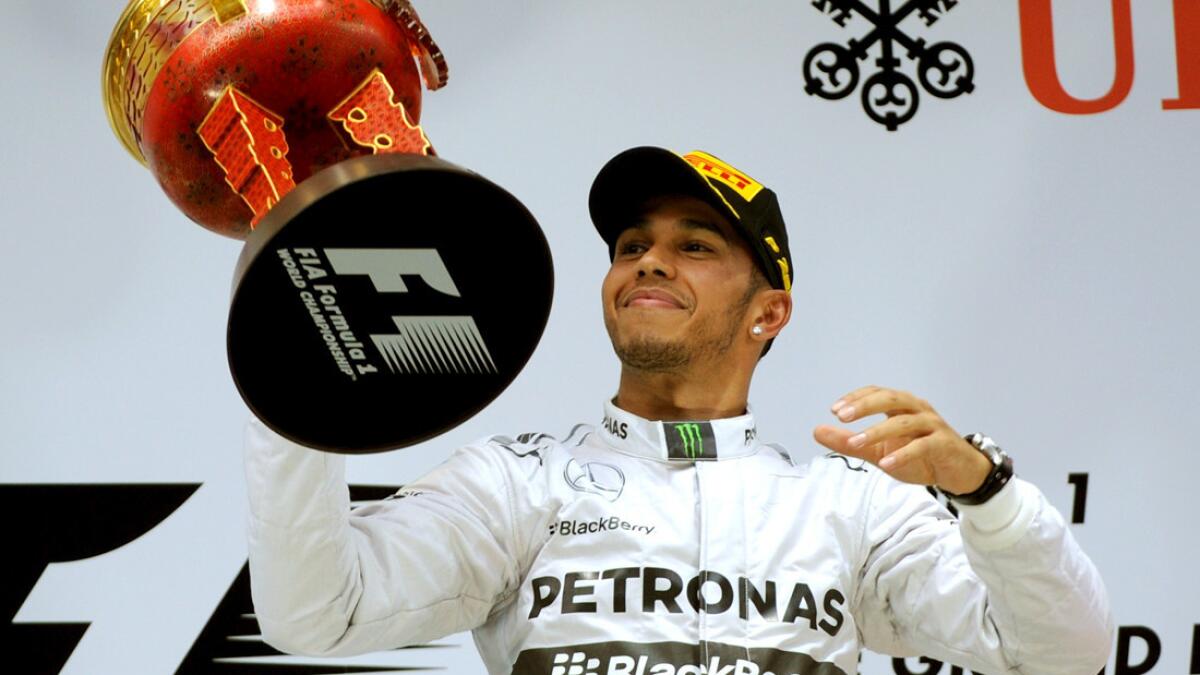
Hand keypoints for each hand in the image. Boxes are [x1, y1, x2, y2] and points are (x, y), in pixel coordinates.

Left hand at [812, 385, 990, 494]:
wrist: (958, 473)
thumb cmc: (919, 457)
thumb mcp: (878, 451)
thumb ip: (849, 443)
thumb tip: (817, 431)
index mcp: (901, 406)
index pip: (876, 392)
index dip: (856, 398)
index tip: (835, 410)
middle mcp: (917, 409)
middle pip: (891, 398)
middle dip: (865, 405)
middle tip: (842, 417)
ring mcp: (932, 425)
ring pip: (905, 422)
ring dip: (878, 431)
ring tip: (856, 443)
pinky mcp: (944, 444)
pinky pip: (922, 446)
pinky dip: (903, 453)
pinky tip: (886, 463)